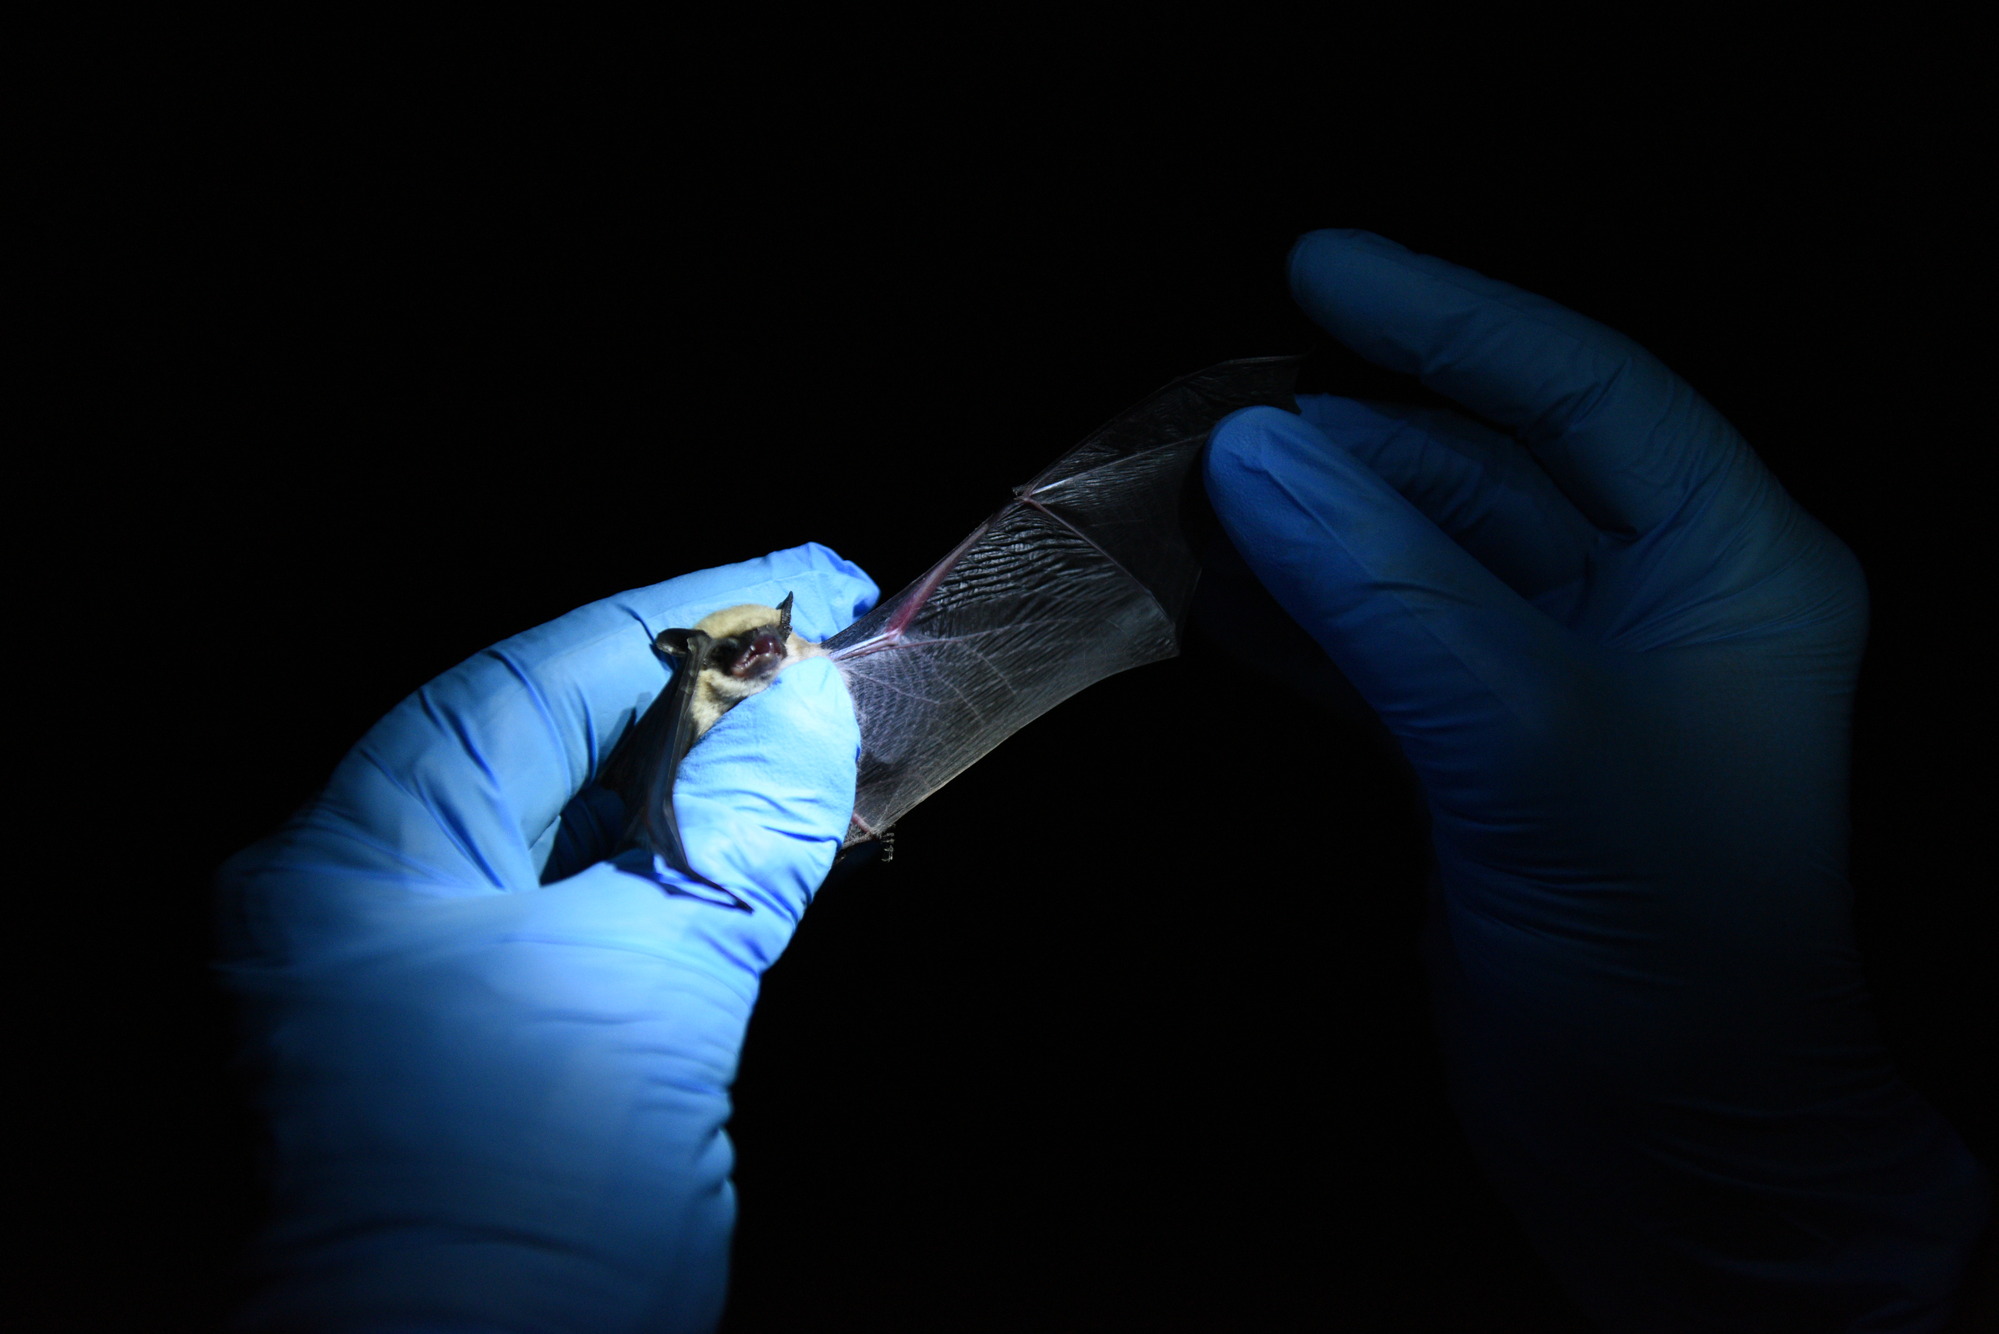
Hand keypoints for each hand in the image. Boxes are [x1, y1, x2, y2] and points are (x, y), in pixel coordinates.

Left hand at [215, 542, 876, 1332]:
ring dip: (693, 765)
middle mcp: (360, 893)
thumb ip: (738, 833)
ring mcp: (411, 962)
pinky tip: (755, 815)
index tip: (810, 575)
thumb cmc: (524, 1200)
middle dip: (693, 684)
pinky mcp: (479, 1021)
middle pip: (544, 734)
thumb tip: (817, 702)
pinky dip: (675, 849)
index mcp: (356, 859)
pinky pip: (585, 892)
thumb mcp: (651, 990)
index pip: (534, 681)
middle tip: (825, 629)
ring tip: (810, 707)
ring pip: (570, 812)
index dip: (687, 617)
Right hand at [1204, 231, 1987, 1328]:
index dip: (1446, 317)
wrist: (1667, 1146)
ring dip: (1305, 526)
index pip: (1580, 390)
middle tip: (1211, 415)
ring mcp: (1563, 684)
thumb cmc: (1662, 948)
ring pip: (1414, 560)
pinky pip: (1381, 650)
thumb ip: (1385, 584)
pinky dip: (1299, 620)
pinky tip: (1216, 594)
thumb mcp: (1527, 737)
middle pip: (1480, 471)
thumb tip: (1257, 450)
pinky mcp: (1489, 759)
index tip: (1317, 267)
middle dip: (1345, 440)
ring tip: (1190, 490)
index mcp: (1726, 564)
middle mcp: (1653, 605)